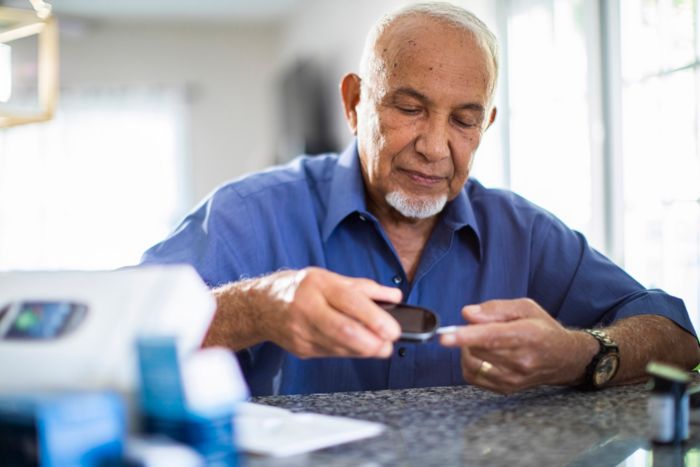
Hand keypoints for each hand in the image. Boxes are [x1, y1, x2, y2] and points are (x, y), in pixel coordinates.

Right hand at [252, 267, 402, 358]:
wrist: (261, 306)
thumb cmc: (299, 289)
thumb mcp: (330, 278)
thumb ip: (364, 288)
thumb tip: (394, 296)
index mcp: (317, 285)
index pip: (350, 302)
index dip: (375, 319)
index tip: (393, 330)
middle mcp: (307, 308)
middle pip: (343, 330)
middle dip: (371, 343)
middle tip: (388, 344)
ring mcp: (301, 332)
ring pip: (339, 347)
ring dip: (364, 350)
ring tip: (379, 346)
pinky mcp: (300, 350)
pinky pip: (331, 354)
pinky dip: (349, 352)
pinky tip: (357, 346)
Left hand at [439, 299, 593, 393]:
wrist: (565, 359)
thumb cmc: (543, 328)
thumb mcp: (525, 307)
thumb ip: (495, 308)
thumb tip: (467, 314)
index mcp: (527, 335)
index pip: (492, 337)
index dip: (466, 336)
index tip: (445, 337)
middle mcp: (521, 360)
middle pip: (477, 349)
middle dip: (469, 335)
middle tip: (481, 327)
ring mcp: (514, 378)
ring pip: (472, 363)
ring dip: (468, 349)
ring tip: (482, 341)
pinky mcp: (506, 389)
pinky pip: (473, 377)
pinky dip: (469, 363)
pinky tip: (482, 355)